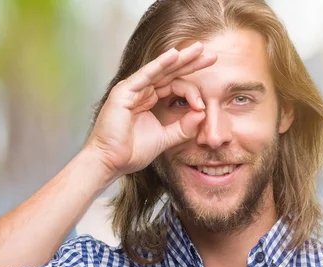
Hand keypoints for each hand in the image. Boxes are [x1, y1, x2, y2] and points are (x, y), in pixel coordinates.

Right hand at [85, 42, 216, 177]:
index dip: (192, 92)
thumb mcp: (165, 139)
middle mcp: (141, 91)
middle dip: (191, 62)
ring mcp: (131, 90)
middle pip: (170, 72)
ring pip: (160, 69)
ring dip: (180, 58)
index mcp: (149, 99)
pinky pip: (146, 75)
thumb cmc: (131, 152)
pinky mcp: (124, 92)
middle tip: (211, 55)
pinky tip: (174, 55)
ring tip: (198, 49)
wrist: (111, 162)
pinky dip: (160, 64)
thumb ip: (183, 128)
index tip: (202, 106)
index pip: (175, 85)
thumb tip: (202, 113)